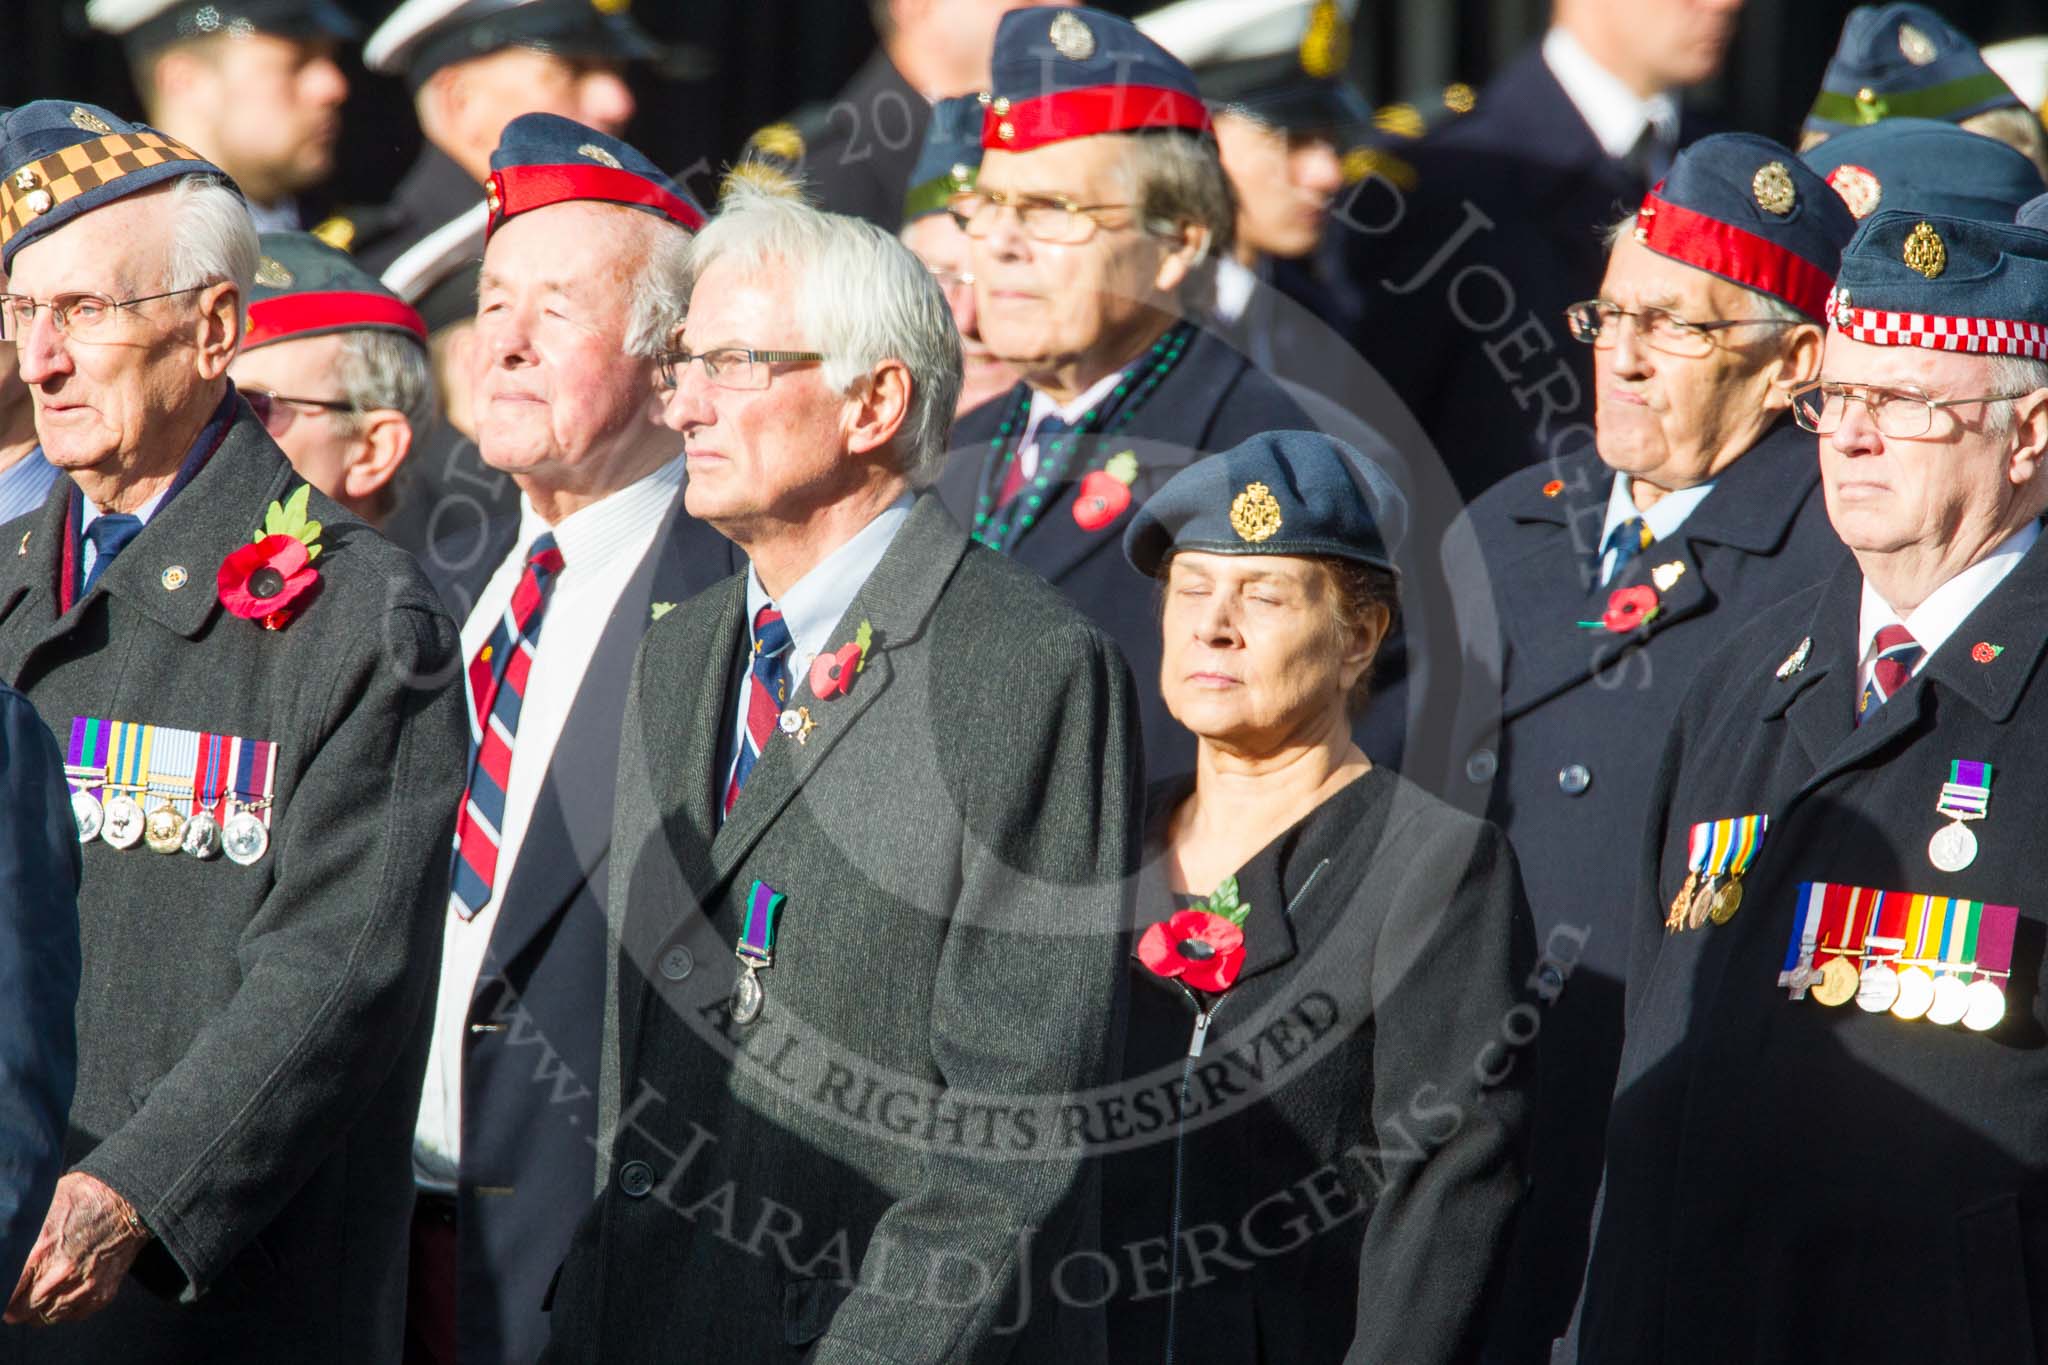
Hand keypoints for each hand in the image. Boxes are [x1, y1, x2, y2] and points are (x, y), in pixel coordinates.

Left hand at [4, 1173, 149, 1326]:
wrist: (128, 1201)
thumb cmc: (82, 1198)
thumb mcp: (43, 1208)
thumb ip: (21, 1234)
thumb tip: (5, 1248)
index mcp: (41, 1251)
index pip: (8, 1293)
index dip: (3, 1296)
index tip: (4, 1294)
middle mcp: (62, 1274)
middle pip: (24, 1311)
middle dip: (16, 1308)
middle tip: (13, 1303)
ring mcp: (84, 1286)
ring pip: (47, 1317)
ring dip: (38, 1311)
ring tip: (36, 1300)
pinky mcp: (103, 1293)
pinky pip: (74, 1316)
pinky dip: (63, 1311)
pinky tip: (60, 1297)